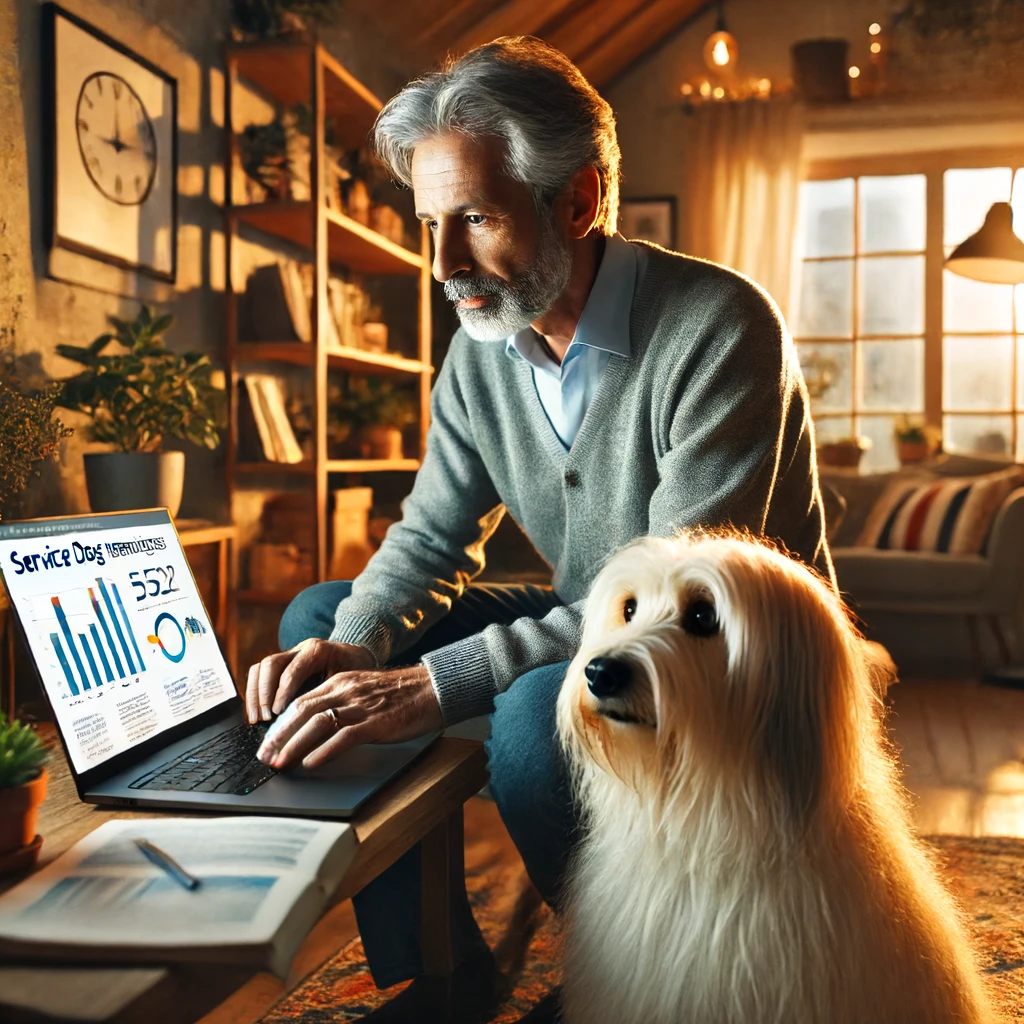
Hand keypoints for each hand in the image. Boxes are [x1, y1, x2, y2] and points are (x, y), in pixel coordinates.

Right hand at [245, 638, 376, 723]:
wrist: (356, 657)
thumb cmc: (355, 671)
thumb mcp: (348, 682)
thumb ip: (329, 695)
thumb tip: (312, 722)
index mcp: (316, 651)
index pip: (292, 671)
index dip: (281, 693)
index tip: (276, 714)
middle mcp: (299, 649)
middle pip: (270, 664)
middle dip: (263, 693)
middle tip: (264, 718)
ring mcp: (287, 655)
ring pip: (260, 668)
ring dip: (254, 695)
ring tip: (256, 719)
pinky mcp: (280, 665)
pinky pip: (258, 674)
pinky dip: (253, 693)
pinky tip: (256, 713)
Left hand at [255, 663, 442, 769]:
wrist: (432, 688)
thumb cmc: (401, 693)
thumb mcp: (364, 691)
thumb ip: (342, 702)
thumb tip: (317, 725)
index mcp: (340, 682)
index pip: (300, 701)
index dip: (280, 724)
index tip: (268, 742)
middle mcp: (346, 691)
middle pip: (302, 712)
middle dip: (279, 736)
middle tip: (264, 756)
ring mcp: (361, 706)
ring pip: (318, 723)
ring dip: (294, 745)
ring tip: (281, 763)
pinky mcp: (377, 722)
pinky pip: (345, 736)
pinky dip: (325, 751)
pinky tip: (313, 762)